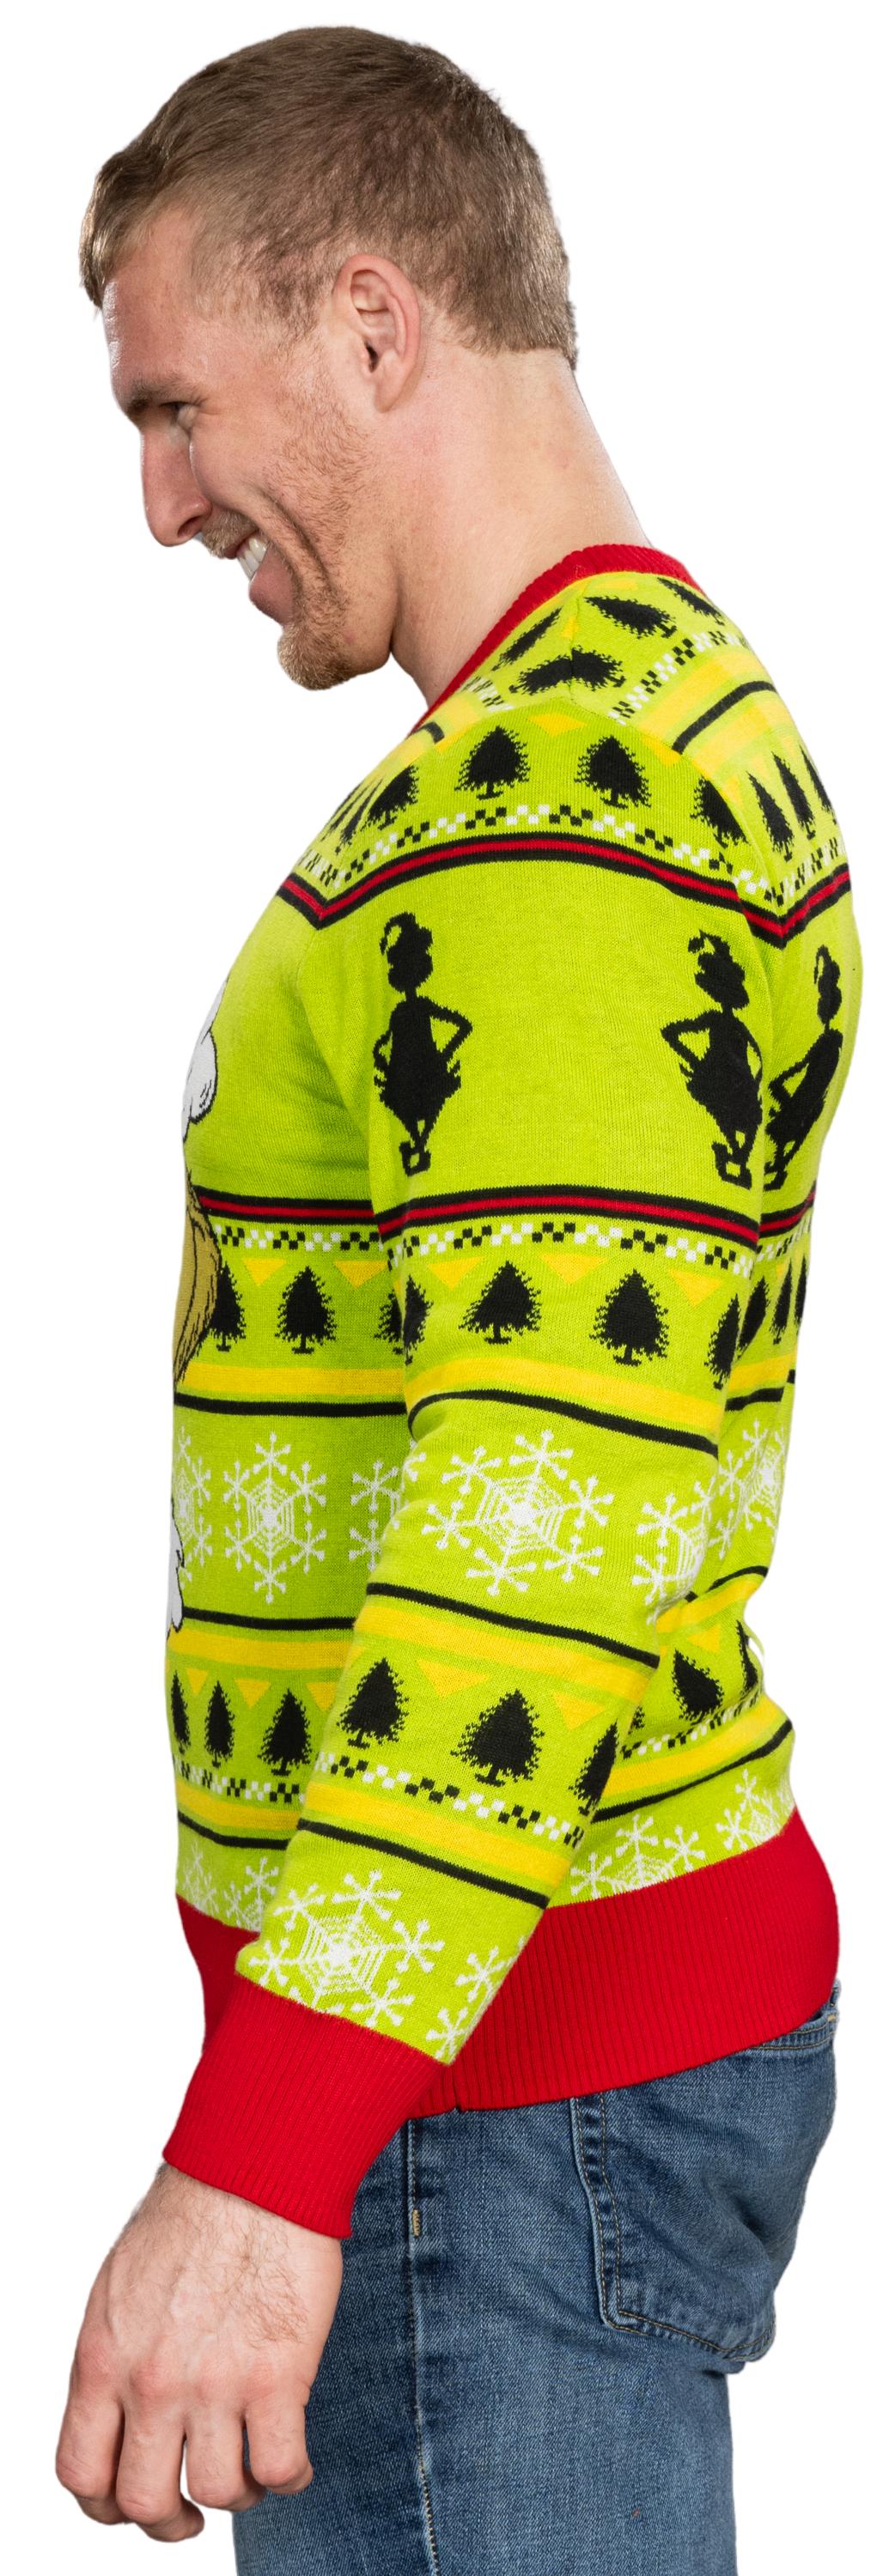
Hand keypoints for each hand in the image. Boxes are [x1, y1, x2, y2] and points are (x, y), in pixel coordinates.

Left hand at [55, 2160, 342, 2541]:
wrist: (253, 2168)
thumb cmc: (192, 2217)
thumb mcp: (119, 2291)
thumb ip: (115, 2360)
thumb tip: (120, 2419)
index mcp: (103, 2358)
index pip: (81, 2472)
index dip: (106, 2504)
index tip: (131, 2500)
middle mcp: (151, 2381)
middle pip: (144, 2502)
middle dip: (170, 2522)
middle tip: (191, 2515)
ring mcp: (214, 2383)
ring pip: (218, 2493)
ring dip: (237, 2493)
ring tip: (249, 2469)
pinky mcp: (277, 2376)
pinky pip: (280, 2468)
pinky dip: (289, 2477)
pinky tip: (292, 2458)